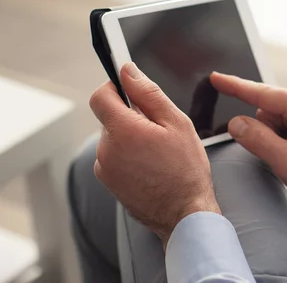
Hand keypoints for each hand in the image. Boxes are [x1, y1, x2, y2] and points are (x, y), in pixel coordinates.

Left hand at [90, 63, 220, 246]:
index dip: (114, 87)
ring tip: (157, 152)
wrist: (184, 214)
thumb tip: (128, 72)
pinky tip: (151, 165)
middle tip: (159, 129)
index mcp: (123, 131)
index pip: (100, 95)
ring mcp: (105, 168)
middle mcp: (106, 150)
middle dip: (131, 116)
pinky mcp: (108, 182)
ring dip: (131, 137)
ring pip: (114, 138)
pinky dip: (129, 155)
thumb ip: (148, 94)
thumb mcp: (176, 123)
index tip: (129, 89)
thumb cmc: (186, 170)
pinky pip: (114, 157)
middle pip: (110, 117)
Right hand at [210, 72, 286, 230]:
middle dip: (267, 134)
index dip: (234, 86)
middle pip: (267, 111)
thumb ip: (257, 140)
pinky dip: (286, 141)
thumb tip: (235, 123)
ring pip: (275, 120)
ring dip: (277, 140)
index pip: (261, 93)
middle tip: (286, 158)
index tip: (215, 77)